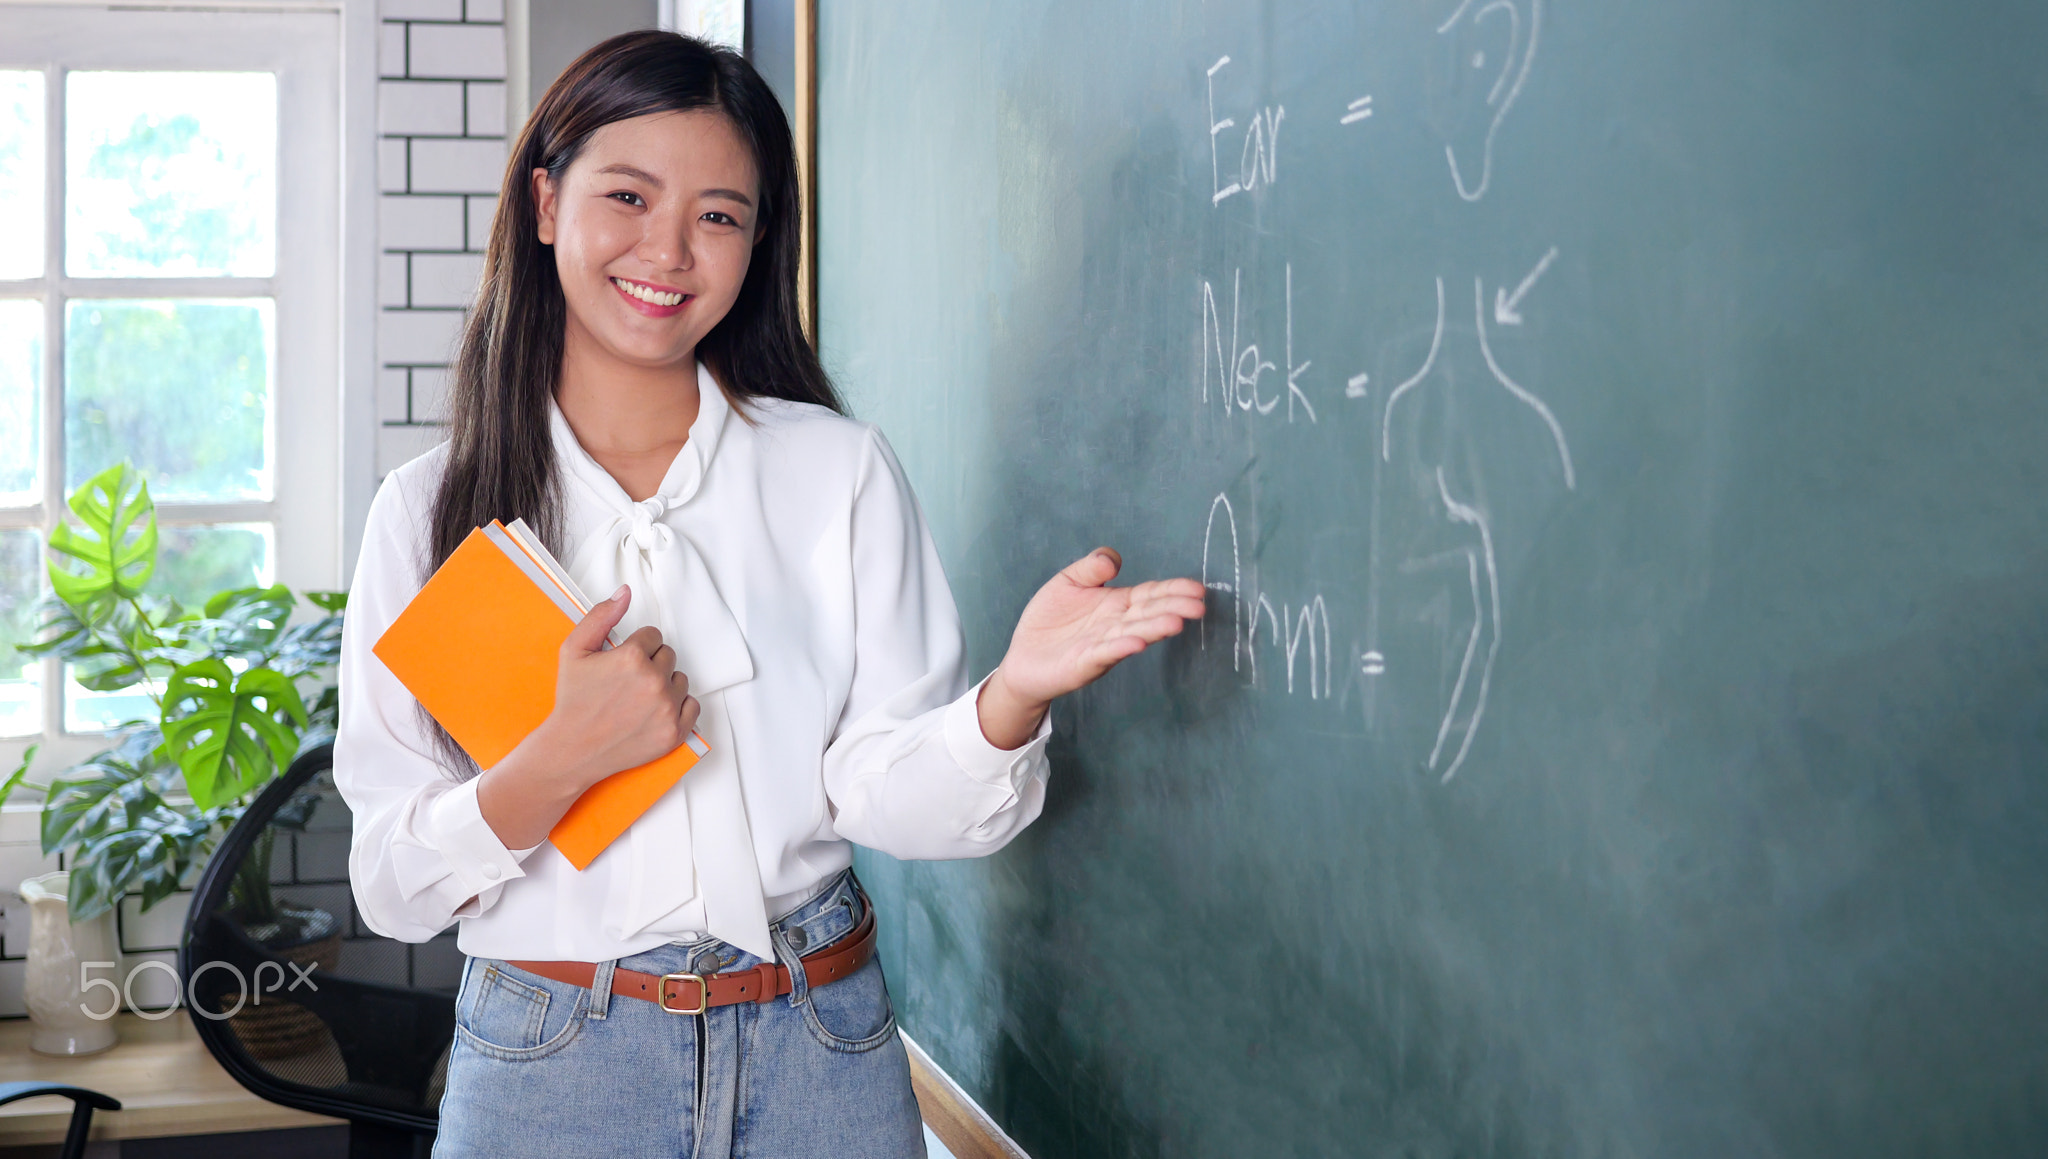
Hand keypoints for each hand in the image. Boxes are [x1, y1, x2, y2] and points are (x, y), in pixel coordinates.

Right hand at [527, 584, 700, 788]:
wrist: (572, 749)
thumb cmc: (573, 700)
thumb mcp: (574, 650)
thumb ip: (601, 615)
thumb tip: (625, 592)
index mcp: (633, 657)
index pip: (654, 636)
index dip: (636, 648)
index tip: (622, 664)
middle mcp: (654, 681)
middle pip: (668, 656)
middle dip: (650, 664)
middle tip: (626, 683)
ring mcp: (667, 708)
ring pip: (680, 680)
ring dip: (664, 685)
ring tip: (637, 699)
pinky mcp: (675, 732)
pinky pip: (692, 706)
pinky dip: (678, 707)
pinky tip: (654, 711)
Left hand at [976, 548, 1205, 748]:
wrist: (1022, 658)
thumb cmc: (1050, 621)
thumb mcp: (1068, 582)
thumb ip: (1090, 568)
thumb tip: (1114, 560)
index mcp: (1116, 604)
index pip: (1150, 594)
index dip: (1173, 590)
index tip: (1197, 588)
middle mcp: (1116, 625)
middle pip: (1148, 613)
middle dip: (1174, 608)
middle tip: (1198, 606)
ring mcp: (1103, 645)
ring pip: (1133, 633)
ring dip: (1154, 629)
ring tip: (1176, 623)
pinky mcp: (1085, 662)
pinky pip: (1105, 652)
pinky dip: (1121, 647)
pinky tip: (1136, 642)